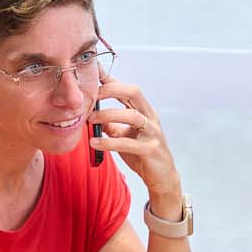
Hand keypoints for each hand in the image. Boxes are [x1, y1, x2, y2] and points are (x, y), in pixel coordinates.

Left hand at [91, 77, 182, 209]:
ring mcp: (152, 133)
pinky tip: (94, 143)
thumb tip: (89, 116)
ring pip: (131, 115)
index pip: (127, 89)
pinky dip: (108, 142)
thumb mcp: (124, 136)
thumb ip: (110, 125)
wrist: (162, 177)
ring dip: (107, 115)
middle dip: (111, 90)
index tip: (93, 74)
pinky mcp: (150, 149)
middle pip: (133, 93)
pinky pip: (127, 143)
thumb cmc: (142, 154)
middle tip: (91, 95)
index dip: (111, 80)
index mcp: (144, 111)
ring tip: (89, 119)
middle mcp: (150, 117)